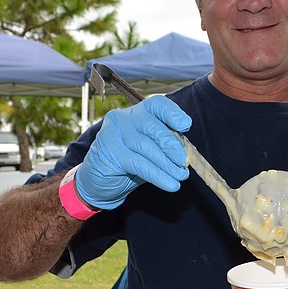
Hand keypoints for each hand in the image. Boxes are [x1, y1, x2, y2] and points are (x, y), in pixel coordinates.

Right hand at [75, 95, 191, 209]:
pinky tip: (170, 184)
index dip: (172, 113)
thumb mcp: (150, 149)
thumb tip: (187, 153)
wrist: (100, 181)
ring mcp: (112, 133)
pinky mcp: (108, 152)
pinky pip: (138, 164)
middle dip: (171, 145)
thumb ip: (165, 145)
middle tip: (184, 162)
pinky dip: (157, 175)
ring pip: (145, 147)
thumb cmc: (130, 162)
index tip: (186, 125)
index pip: (156, 104)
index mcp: (137, 112)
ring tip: (180, 176)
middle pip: (151, 126)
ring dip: (166, 164)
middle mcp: (122, 118)